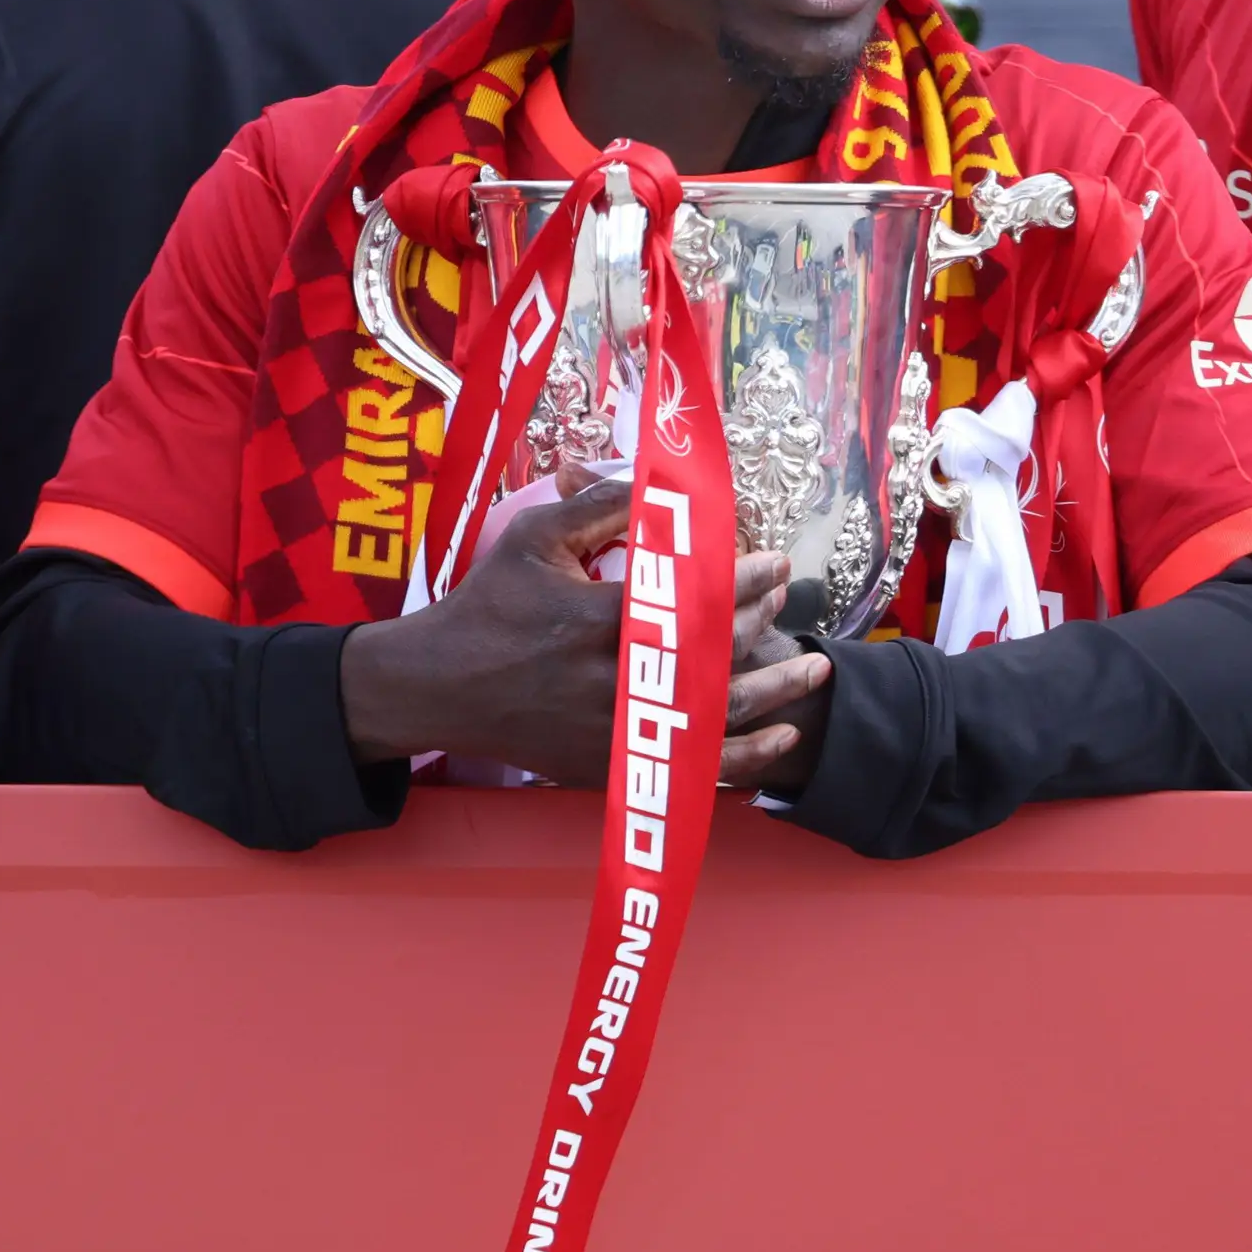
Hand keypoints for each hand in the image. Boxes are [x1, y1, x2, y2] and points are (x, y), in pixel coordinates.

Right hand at [340, 478, 801, 785]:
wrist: (438, 688)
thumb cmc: (487, 605)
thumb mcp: (535, 539)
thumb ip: (599, 507)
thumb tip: (660, 483)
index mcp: (593, 622)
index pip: (688, 600)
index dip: (742, 581)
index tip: (774, 564)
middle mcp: (609, 683)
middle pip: (709, 657)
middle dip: (760, 624)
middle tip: (788, 597)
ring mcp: (611, 733)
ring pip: (713, 719)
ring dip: (773, 694)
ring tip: (813, 668)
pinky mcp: (609, 766)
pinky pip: (690, 768)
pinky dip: (742, 760)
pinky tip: (779, 741)